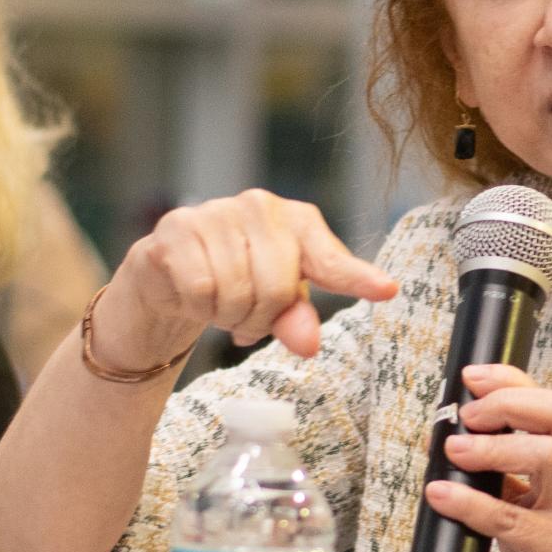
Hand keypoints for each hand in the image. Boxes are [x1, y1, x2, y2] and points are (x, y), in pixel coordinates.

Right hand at [94, 189, 397, 367]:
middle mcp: (258, 206)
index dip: (358, 278)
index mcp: (295, 220)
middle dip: (260, 318)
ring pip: (237, 292)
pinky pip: (201, 290)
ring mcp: (215, 213)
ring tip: (219, 305)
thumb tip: (308, 345)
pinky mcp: (175, 229)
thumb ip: (297, 319)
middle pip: (278, 288)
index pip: (329, 257)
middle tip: (245, 320)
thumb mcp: (274, 305)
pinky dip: (197, 307)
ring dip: (226, 316)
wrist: (163, 278)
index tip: (388, 291)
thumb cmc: (234, 284)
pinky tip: (192, 296)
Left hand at [423, 363, 551, 551]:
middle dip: (507, 402)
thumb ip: (523, 473)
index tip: (472, 377)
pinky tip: (441, 495)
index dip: (513, 382)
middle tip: (466, 413)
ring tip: (453, 450)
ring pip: (545, 455)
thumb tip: (464, 439)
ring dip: (490, 447)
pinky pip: (509, 518)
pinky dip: (468, 503)